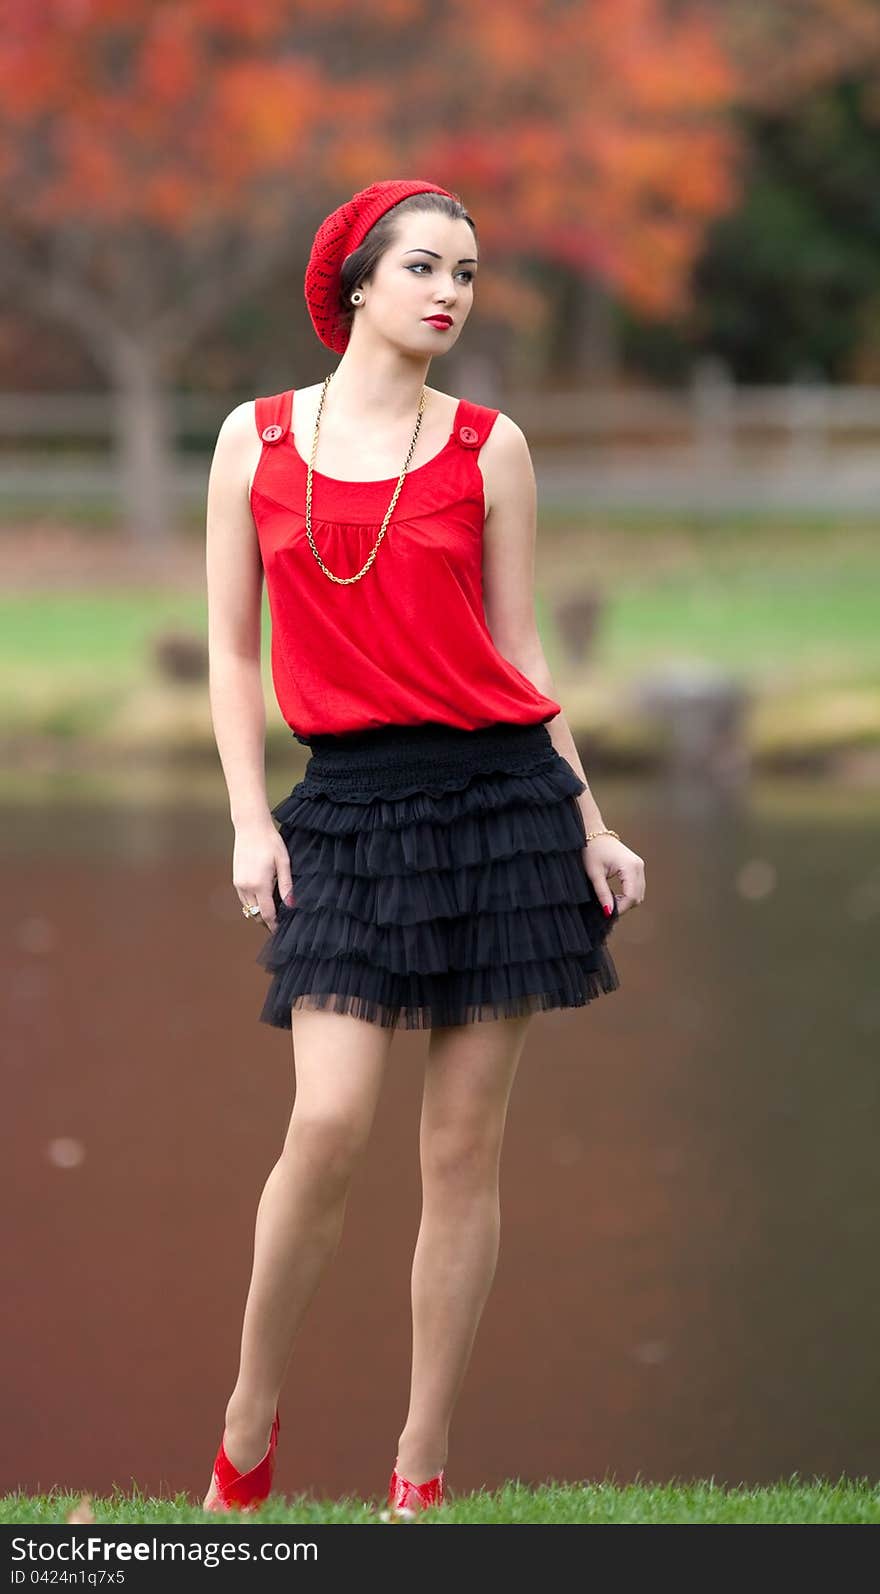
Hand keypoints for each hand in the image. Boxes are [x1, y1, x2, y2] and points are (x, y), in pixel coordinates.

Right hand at [233, 818, 294, 932]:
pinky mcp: (235, 879)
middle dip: (267, 921)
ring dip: (259, 912)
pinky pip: (244, 899)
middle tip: (280, 921)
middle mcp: (246, 887)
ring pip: (248, 908)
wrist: (251, 827)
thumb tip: (291, 905)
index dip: (274, 925)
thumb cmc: (270, 842)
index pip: (266, 914)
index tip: (281, 930)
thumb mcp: (284, 863)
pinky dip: (252, 903)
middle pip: (255, 915)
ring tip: (273, 910)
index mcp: (259, 885)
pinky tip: (263, 897)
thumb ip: (286, 886)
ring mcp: (238, 884)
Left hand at [582, 834, 644, 917]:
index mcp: (630, 866)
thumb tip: (609, 912)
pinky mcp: (636, 867)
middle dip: (624, 906)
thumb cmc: (592, 849)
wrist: (594, 833)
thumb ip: (603, 893)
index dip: (621, 908)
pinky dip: (629, 894)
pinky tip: (616, 896)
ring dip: (627, 901)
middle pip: (638, 896)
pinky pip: (637, 887)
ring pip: (639, 893)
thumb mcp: (594, 874)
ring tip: (610, 903)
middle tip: (608, 910)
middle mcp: (638, 866)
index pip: (631, 896)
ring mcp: (639, 866)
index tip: (608, 914)